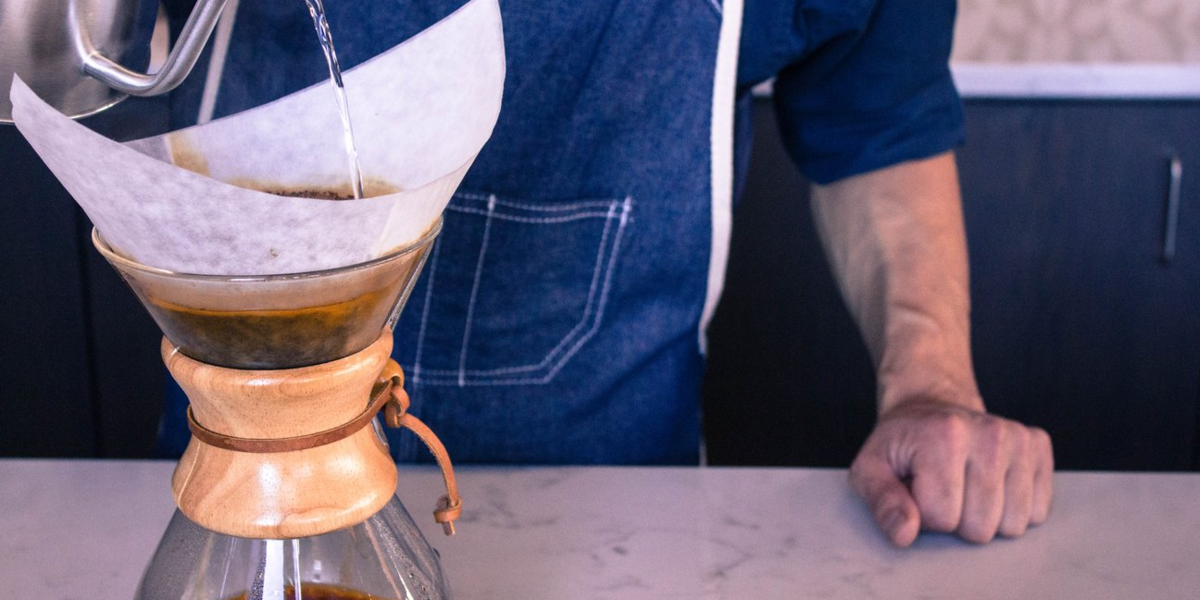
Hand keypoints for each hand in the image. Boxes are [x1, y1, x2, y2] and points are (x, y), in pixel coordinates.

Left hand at [849, 399, 1053, 546]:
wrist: (931, 406)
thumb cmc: (901, 444)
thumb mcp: (871, 469)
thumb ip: (882, 502)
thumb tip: (905, 534)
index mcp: (944, 434)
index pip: (943, 517)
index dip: (925, 516)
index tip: (918, 490)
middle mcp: (989, 432)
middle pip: (981, 527)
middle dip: (957, 520)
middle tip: (943, 489)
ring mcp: (1019, 438)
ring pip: (1012, 525)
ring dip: (986, 517)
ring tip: (966, 486)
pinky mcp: (1038, 446)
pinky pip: (1037, 513)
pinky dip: (1012, 508)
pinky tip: (991, 483)